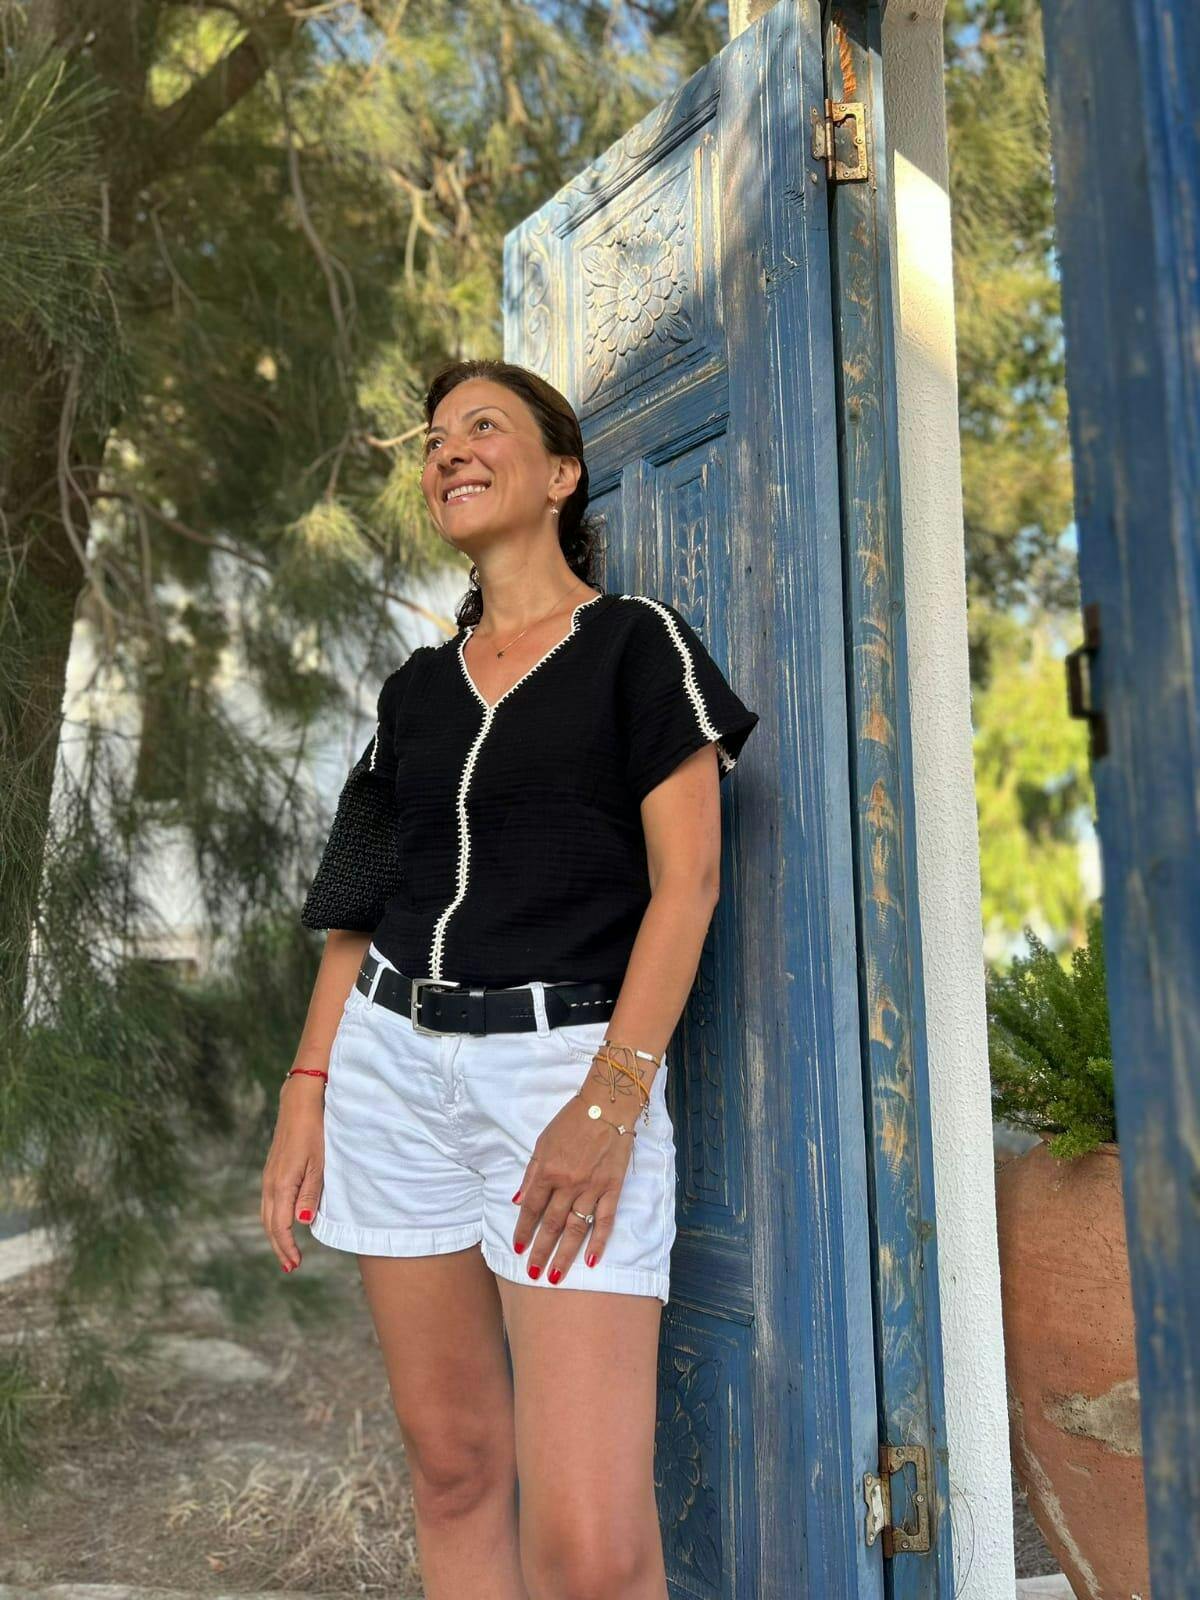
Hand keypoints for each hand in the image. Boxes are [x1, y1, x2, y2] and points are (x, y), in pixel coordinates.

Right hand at [261, 1076, 324, 1273]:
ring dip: (275, 1236)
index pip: (280, 1226)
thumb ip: (310, 1193)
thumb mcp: (320, 1164)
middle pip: (270, 1225)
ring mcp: (268, 1177)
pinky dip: (274, 1219)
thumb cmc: (315, 1132)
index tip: (296, 1264)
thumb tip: (301, 1222)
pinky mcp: (271, 1171)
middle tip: (290, 1267)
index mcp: (281, 1185)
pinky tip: (283, 1223)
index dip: (287, 1247)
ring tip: (286, 1252)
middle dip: (279, 1248)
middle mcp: (270, 1184)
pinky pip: (268, 1203)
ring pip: (266, 1215)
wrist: (299, 1104)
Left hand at [511, 1091, 634, 1284]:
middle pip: (552, 1224)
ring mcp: (592, 1188)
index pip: (531, 1208)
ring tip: (555, 1276)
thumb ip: (531, 1174)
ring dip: (564, 1254)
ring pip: (576, 1228)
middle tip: (532, 1273)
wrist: (608, 1106)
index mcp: (548, 1171)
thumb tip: (517, 1201)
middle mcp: (568, 1184)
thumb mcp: (542, 1142)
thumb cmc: (571, 1121)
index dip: (523, 1229)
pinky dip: (599, 1241)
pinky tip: (592, 1260)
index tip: (518, 1248)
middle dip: (540, 1250)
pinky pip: (605, 1220)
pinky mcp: (612, 1188)